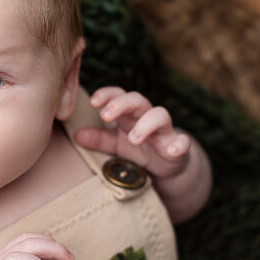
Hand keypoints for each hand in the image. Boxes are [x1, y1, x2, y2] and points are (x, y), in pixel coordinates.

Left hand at [74, 86, 190, 178]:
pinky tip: (172, 150)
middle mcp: (147, 117)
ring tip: (133, 138)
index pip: (118, 95)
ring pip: (161, 116)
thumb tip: (76, 135)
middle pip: (137, 100)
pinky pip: (183, 142)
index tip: (92, 102)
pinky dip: (180, 144)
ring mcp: (164, 131)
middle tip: (106, 116)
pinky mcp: (178, 147)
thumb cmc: (140, 148)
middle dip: (122, 104)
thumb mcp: (116, 144)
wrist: (169, 165)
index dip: (107, 94)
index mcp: (130, 114)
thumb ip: (98, 139)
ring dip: (146, 124)